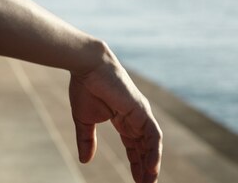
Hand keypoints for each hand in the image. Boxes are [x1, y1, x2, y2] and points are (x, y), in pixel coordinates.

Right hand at [69, 54, 161, 182]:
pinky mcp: (141, 110)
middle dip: (145, 168)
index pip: (134, 145)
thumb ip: (86, 140)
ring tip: (149, 182)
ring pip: (151, 144)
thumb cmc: (84, 87)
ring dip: (151, 164)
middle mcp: (135, 117)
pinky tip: (151, 168)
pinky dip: (153, 152)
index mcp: (123, 119)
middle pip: (144, 147)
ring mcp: (140, 113)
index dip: (136, 163)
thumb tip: (85, 161)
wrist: (87, 66)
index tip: (136, 180)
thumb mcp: (84, 120)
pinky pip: (153, 135)